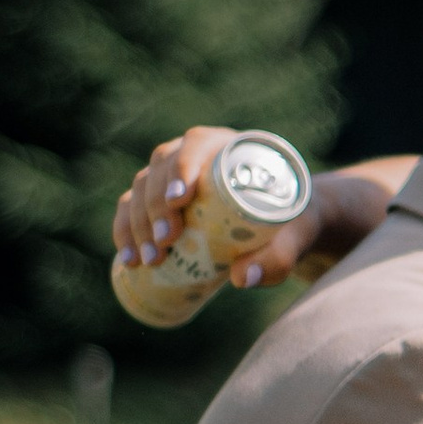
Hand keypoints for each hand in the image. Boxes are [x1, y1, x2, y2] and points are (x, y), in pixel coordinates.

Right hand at [110, 133, 387, 293]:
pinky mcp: (160, 202)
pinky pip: (130, 209)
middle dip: (156, 206)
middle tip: (166, 242)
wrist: (288, 228)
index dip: (183, 167)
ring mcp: (173, 178)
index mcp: (230, 147)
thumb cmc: (295, 223)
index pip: (197, 144)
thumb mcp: (298, 236)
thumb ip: (281, 256)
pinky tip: (128, 259)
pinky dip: (124, 232)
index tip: (181, 200)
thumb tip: (243, 279)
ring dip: (136, 223)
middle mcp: (196, 156)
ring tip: (148, 260)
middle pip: (162, 169)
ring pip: (141, 189)